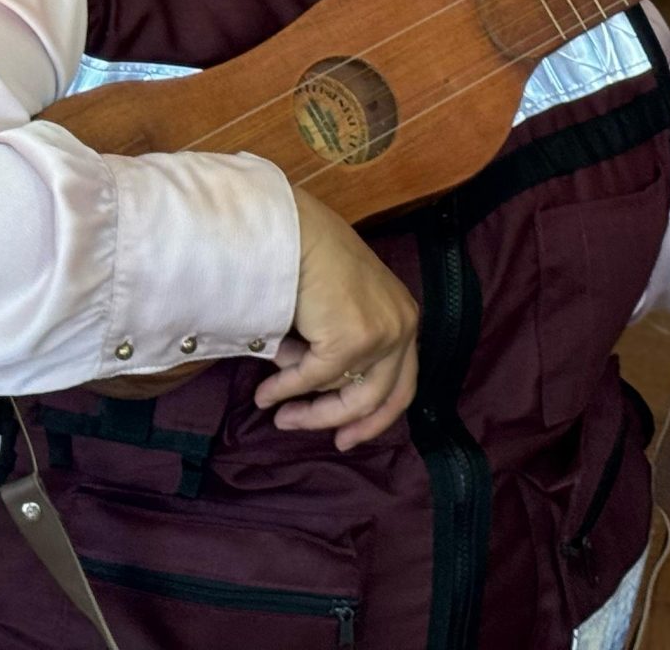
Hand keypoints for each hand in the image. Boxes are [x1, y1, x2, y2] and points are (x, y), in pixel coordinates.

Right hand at [252, 184, 418, 450]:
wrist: (296, 231)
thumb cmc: (312, 260)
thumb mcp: (342, 307)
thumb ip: (341, 349)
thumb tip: (313, 394)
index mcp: (404, 317)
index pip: (403, 385)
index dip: (375, 419)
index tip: (346, 438)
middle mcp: (403, 326)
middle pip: (379, 398)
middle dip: (338, 421)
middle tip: (299, 427)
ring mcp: (382, 334)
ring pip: (345, 393)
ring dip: (306, 406)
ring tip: (277, 410)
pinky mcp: (352, 340)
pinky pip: (314, 378)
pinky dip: (286, 389)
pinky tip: (265, 394)